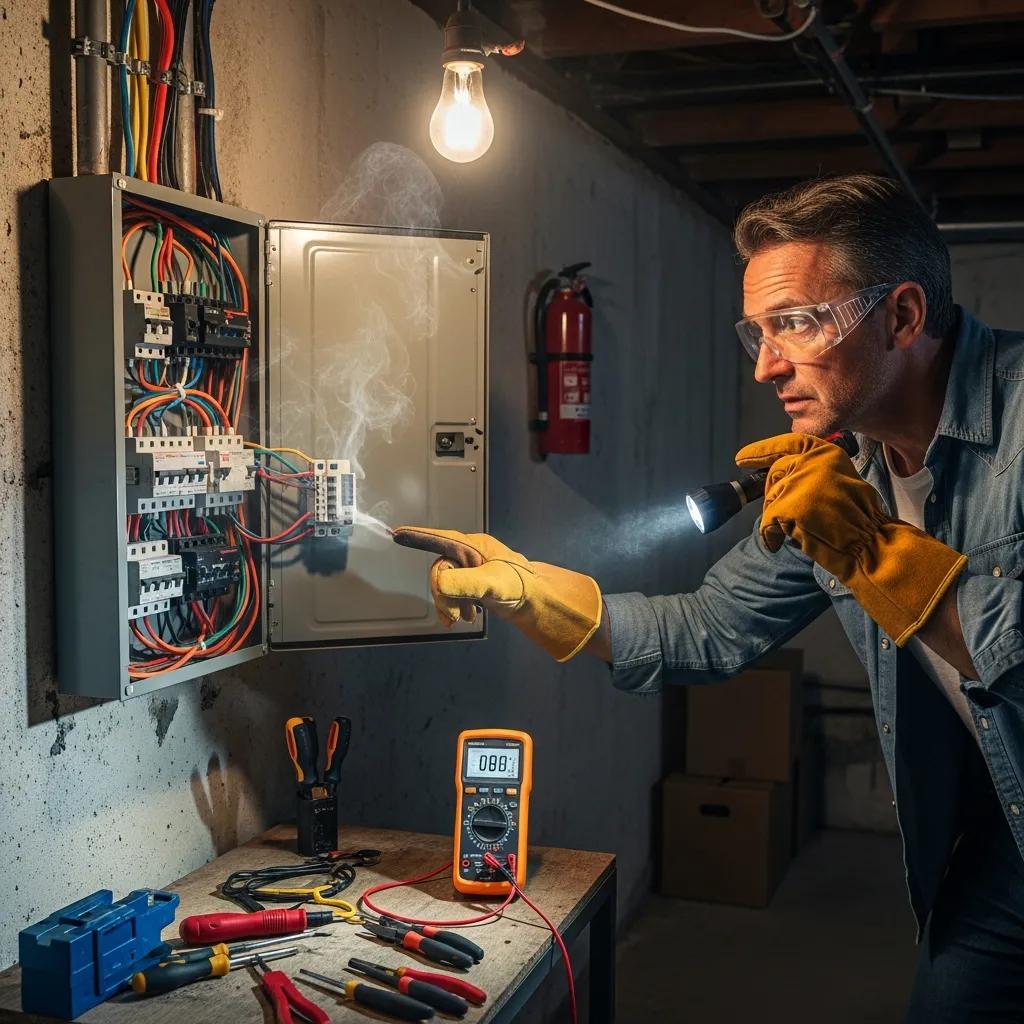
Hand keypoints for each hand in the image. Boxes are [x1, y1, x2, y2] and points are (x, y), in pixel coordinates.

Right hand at [392, 527, 601, 661]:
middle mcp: (467, 554)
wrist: (536, 601)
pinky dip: (454, 607)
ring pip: (444, 585)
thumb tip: (438, 584)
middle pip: (439, 571)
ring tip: (464, 618)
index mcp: (471, 546)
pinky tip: (465, 617)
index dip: (417, 538)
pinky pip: (452, 593)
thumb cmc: (519, 585)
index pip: (439, 539)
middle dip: (443, 595)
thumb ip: (464, 582)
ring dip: (450, 604)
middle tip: (456, 614)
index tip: (397, 534)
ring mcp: (469, 568)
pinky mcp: (472, 583)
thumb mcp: (492, 583)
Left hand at [735, 432, 965, 645]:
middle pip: (774, 475)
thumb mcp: (840, 480)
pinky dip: (771, 536)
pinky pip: (767, 522)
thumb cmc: (859, 519)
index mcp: (826, 453)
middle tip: (785, 516)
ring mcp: (799, 483)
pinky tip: (781, 542)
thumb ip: (814, 472)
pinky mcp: (790, 506)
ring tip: (800, 529)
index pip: (788, 443)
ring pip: (770, 500)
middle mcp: (811, 462)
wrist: (869, 542)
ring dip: (776, 519)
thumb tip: (783, 477)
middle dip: (773, 497)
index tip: (742, 457)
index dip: (762, 450)